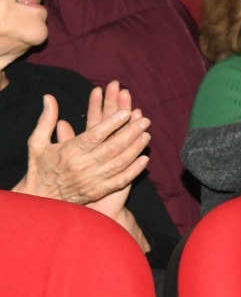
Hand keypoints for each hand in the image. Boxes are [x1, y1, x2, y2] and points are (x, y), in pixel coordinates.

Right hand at [16, 89, 150, 208]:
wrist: (39, 200)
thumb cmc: (39, 167)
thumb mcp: (37, 143)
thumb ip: (46, 120)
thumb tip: (48, 97)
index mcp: (69, 152)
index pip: (95, 135)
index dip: (112, 123)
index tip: (126, 112)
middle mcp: (82, 166)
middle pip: (112, 147)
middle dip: (131, 132)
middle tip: (145, 120)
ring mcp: (92, 180)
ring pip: (120, 162)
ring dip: (136, 148)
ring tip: (147, 135)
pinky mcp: (98, 191)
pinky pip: (120, 181)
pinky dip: (134, 170)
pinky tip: (144, 159)